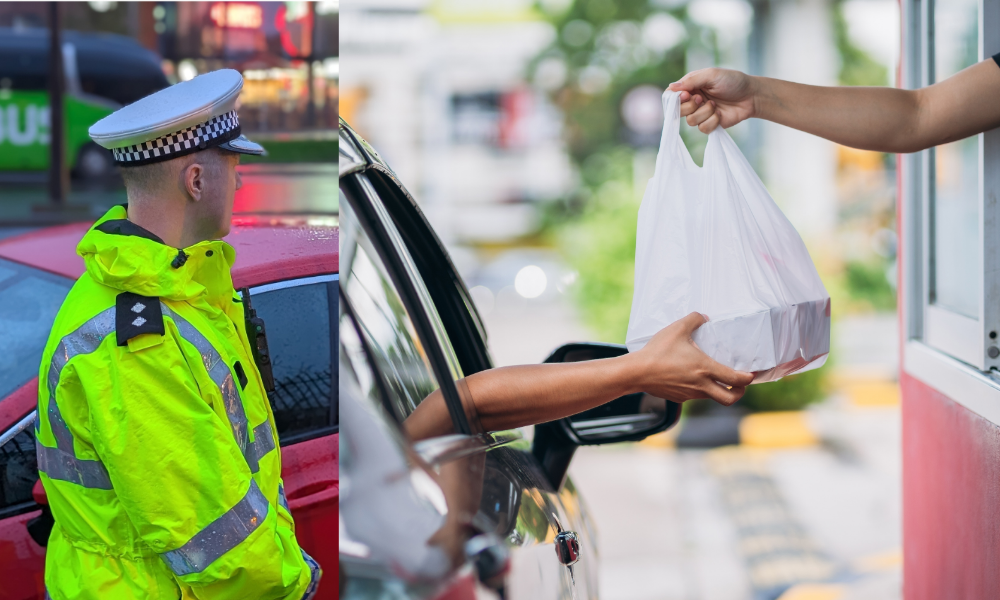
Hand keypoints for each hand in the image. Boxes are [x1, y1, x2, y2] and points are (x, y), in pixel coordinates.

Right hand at [629, 312, 754, 405]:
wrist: (636, 373)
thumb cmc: (657, 351)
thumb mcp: (677, 329)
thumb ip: (694, 319)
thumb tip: (703, 317)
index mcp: (705, 369)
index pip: (736, 380)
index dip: (748, 378)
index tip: (751, 374)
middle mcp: (701, 385)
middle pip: (729, 399)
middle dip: (739, 393)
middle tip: (739, 384)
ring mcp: (689, 394)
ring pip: (711, 396)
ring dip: (717, 389)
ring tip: (713, 377)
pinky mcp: (678, 398)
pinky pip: (694, 395)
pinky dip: (698, 389)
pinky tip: (689, 377)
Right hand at [668, 68, 757, 132]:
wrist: (752, 96)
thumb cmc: (733, 81)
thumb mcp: (711, 75)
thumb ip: (691, 81)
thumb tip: (671, 87)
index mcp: (691, 87)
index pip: (672, 97)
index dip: (676, 99)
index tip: (686, 95)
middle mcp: (693, 101)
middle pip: (678, 111)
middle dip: (690, 106)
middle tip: (701, 99)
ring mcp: (701, 114)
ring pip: (690, 121)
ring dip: (704, 113)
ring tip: (715, 105)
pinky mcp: (710, 124)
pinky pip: (703, 129)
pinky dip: (712, 121)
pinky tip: (720, 114)